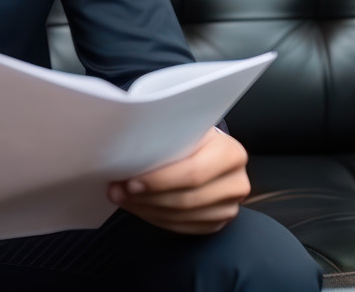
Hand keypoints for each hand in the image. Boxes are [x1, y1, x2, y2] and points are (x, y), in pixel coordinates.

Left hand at [107, 127, 249, 234]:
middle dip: (146, 198)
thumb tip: (125, 153)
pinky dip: (156, 218)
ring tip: (123, 198)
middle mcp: (236, 182)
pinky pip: (183, 227)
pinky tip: (139, 207)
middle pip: (186, 199)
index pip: (193, 173)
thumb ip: (164, 136)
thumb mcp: (183, 127)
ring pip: (182, 216)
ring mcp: (229, 206)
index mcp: (230, 153)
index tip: (130, 181)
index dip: (159, 181)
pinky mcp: (217, 222)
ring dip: (146, 209)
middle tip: (118, 192)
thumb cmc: (190, 134)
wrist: (206, 147)